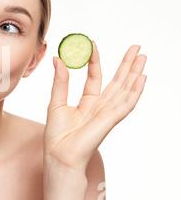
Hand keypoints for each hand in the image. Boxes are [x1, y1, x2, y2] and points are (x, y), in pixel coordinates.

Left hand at [44, 42, 146, 170]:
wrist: (60, 155)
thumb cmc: (57, 135)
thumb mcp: (56, 102)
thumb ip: (61, 81)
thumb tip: (59, 59)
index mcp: (87, 102)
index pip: (95, 77)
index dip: (96, 61)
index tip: (93, 44)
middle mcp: (100, 106)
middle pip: (117, 81)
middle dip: (126, 65)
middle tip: (136, 47)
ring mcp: (107, 113)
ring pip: (125, 89)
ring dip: (134, 73)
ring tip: (142, 57)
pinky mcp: (110, 120)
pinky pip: (126, 103)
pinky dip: (135, 91)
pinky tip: (142, 78)